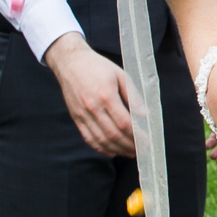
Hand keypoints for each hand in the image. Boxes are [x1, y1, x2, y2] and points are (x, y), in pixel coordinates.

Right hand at [48, 33, 139, 158]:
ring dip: (118, 150)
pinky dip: (101, 148)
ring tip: (130, 153)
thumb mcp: (120, 75)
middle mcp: (93, 107)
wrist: (70, 62)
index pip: (124, 122)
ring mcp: (83, 115)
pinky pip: (88, 138)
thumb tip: (144, 115)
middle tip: (142, 150)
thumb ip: (132, 96)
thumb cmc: (97, 67)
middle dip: (130, 146)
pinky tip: (112, 152)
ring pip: (102, 140)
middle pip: (114, 135)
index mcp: (106, 95)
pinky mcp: (76, 118)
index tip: (147, 140)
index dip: (137, 135)